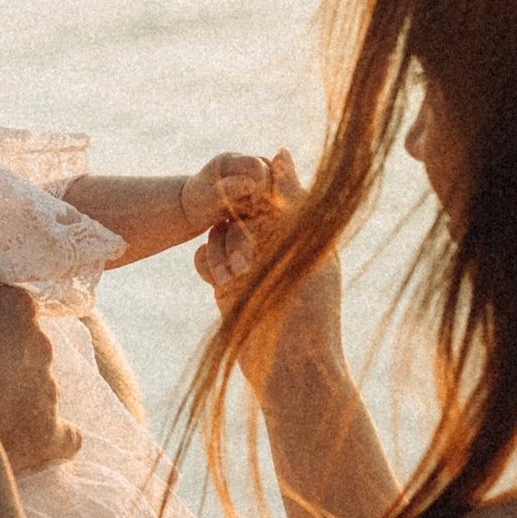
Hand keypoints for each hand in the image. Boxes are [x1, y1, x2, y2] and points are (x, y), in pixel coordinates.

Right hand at [0, 188, 80, 472]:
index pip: (1, 306)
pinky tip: (26, 435)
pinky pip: (62, 433)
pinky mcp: (55, 435)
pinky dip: (48, 434)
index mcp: (18, 305)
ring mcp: (53, 390)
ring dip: (16, 395)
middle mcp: (45, 342)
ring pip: (36, 385)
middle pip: (20, 344)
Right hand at [193, 148, 344, 395]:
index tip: (256, 212)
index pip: (267, 191)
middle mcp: (273, 241)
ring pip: (218, 232)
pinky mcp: (226, 283)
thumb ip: (290, 197)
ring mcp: (248, 261)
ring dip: (224, 252)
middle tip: (252, 261)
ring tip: (241, 280)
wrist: (292, 368)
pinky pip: (205, 256)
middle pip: (237, 209)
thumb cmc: (311, 307)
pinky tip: (222, 284)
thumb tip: (278, 149)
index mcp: (299, 227)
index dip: (254, 197)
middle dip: (238, 231)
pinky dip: (209, 265)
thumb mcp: (304, 246)